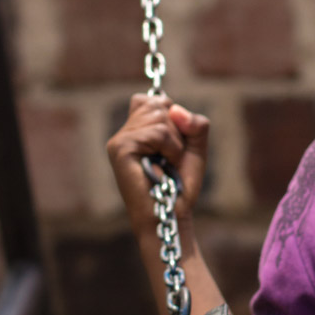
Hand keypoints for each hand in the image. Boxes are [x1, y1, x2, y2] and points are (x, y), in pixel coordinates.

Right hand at [107, 94, 209, 233]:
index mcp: (135, 130)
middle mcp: (124, 132)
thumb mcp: (195, 148)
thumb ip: (194, 123)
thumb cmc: (179, 185)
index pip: (155, 99)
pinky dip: (170, 150)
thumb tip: (175, 109)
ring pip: (161, 117)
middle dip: (176, 131)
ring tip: (166, 164)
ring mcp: (119, 140)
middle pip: (159, 104)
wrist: (170, 214)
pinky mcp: (121, 149)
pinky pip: (158, 133)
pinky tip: (163, 167)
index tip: (173, 146)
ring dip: (175, 143)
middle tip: (170, 158)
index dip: (173, 118)